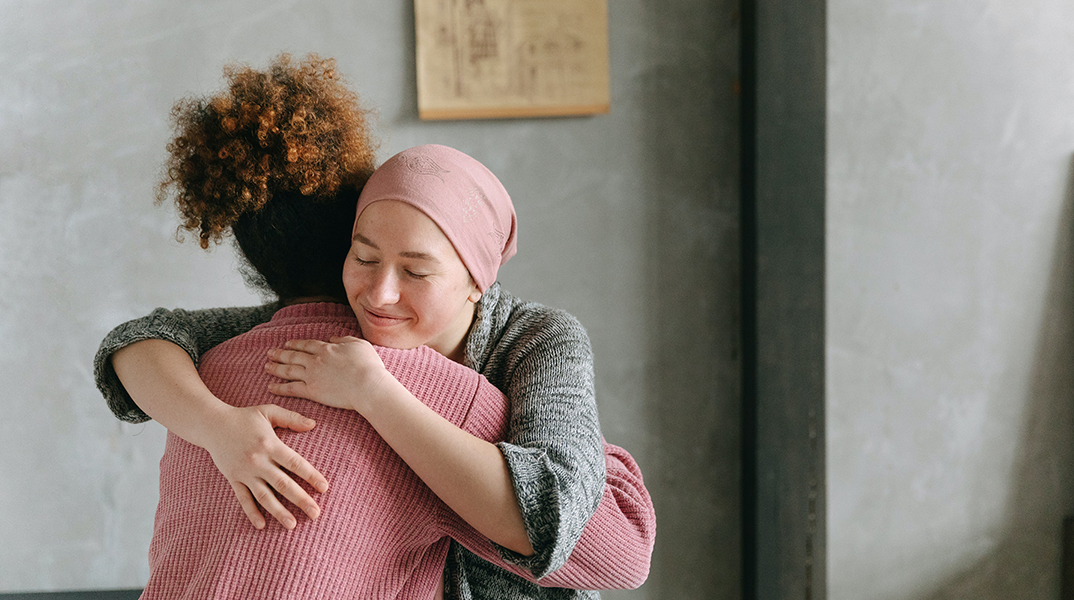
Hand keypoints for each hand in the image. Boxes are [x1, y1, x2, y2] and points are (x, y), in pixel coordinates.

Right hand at [201, 404, 328, 529]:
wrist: (211, 424)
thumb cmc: (244, 417)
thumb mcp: (268, 411)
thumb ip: (292, 418)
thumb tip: (313, 424)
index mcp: (270, 444)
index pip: (295, 463)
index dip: (311, 476)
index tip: (324, 488)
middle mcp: (258, 461)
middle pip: (283, 484)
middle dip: (301, 499)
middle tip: (316, 513)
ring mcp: (245, 472)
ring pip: (264, 496)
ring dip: (279, 512)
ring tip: (293, 525)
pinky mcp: (233, 479)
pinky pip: (243, 499)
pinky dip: (251, 512)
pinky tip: (261, 525)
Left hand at [265, 337, 392, 413]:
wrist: (367, 385)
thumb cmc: (368, 365)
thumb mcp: (359, 344)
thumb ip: (344, 339)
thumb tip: (333, 338)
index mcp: (327, 348)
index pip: (307, 344)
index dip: (296, 344)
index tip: (287, 344)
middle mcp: (315, 360)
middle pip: (293, 356)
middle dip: (280, 354)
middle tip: (270, 353)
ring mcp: (312, 376)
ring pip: (288, 370)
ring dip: (276, 368)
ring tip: (266, 367)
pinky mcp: (312, 391)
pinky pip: (291, 388)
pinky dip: (280, 387)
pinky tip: (271, 386)